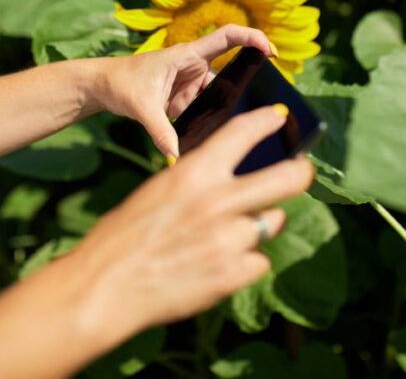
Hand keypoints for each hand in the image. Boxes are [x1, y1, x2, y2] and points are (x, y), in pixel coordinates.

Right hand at [70, 105, 313, 349]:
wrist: (104, 287)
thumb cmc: (125, 235)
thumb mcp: (159, 192)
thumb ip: (198, 181)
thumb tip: (232, 175)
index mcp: (194, 173)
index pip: (244, 132)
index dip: (268, 121)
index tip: (281, 118)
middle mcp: (218, 201)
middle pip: (288, 178)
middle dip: (301, 172)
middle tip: (301, 172)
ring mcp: (229, 239)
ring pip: (272, 222)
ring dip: (258, 225)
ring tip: (229, 234)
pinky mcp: (233, 274)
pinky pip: (259, 260)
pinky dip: (244, 262)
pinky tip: (218, 264)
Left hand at [89, 24, 275, 156]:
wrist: (102, 87)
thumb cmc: (120, 82)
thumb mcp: (141, 107)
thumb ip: (160, 132)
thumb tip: (176, 156)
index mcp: (187, 55)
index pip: (227, 37)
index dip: (251, 37)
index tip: (270, 50)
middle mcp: (194, 67)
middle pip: (230, 75)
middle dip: (244, 89)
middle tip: (262, 106)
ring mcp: (192, 85)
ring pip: (219, 98)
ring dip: (223, 112)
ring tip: (231, 130)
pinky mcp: (186, 100)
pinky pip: (206, 110)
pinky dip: (209, 123)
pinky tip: (213, 136)